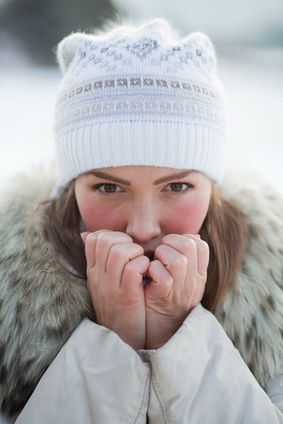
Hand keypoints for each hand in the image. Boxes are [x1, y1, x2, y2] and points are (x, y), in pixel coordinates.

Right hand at [81, 230, 149, 349]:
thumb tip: (86, 234)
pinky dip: (144, 265)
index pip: (94, 238)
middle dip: (125, 241)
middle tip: (136, 254)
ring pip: (119, 251)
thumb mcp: (104, 283)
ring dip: (137, 252)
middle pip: (106, 240)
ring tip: (142, 263)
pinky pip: (133, 268)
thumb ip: (101, 260)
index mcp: (93, 271)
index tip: (125, 247)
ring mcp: (111, 287)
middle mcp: (98, 276)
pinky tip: (147, 273)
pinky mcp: (126, 297)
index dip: (112, 235)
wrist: (121, 339)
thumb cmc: (119, 307)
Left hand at [144, 234, 208, 348]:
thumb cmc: (168, 298)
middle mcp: (193, 282)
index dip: (184, 239)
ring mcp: (179, 291)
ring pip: (178, 260)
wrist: (160, 331)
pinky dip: (152, 269)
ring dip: (161, 254)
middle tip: (160, 251)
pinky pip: (162, 276)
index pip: (200, 245)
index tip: (171, 247)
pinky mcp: (163, 297)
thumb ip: (188, 260)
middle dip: (171, 242)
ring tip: (154, 261)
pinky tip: (147, 273)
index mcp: (199, 275)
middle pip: (189, 246)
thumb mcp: (184, 279)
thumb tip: (192, 236)